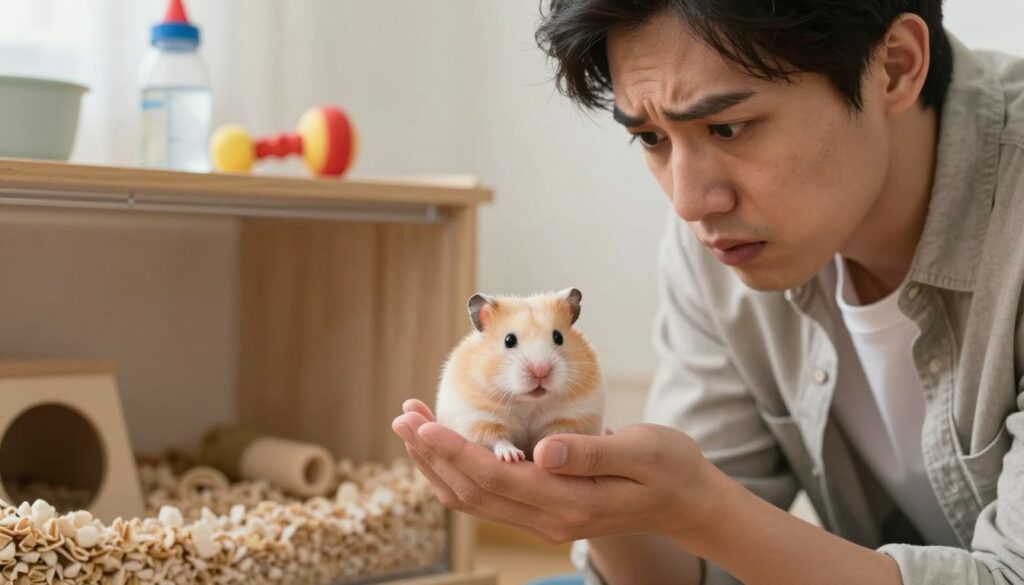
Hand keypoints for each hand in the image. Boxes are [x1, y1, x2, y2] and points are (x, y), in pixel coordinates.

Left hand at [392, 399, 716, 544]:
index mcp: (570, 501)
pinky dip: (460, 469)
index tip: (422, 424)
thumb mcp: (639, 450)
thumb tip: (540, 451)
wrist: (689, 501)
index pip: (496, 477)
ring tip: (413, 426)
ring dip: (439, 463)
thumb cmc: (670, 467)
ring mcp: (546, 519)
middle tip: (403, 416)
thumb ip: (589, 451)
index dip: (454, 450)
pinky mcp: (546, 510)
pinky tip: (447, 444)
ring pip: (475, 497)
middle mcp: (550, 518)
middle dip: (433, 454)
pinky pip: (490, 495)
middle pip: (473, 492)